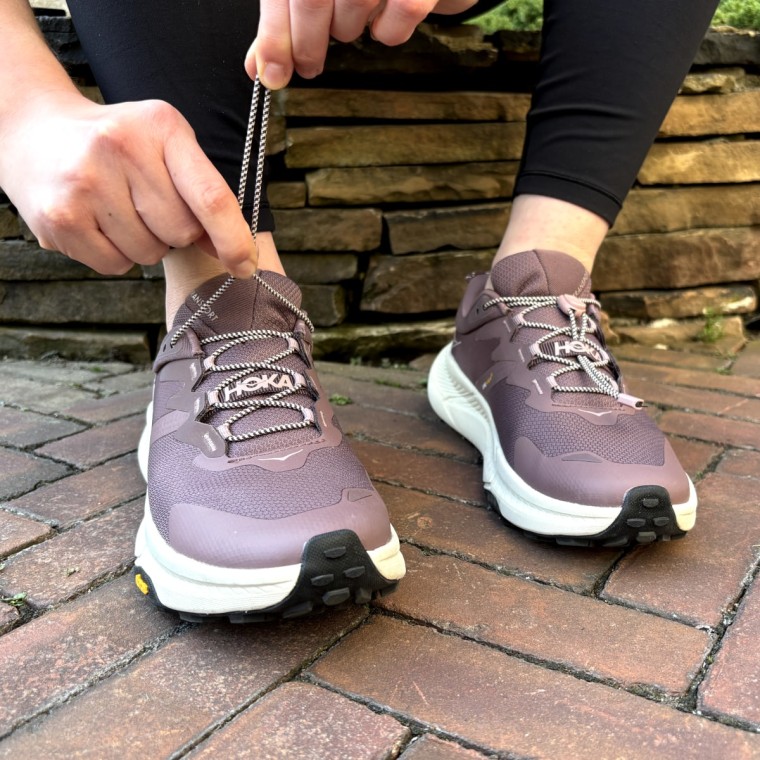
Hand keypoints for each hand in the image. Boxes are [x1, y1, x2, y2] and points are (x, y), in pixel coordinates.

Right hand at [0, 93, 256, 276]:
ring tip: (118, 209)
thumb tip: (237, 255)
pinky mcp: (60, 217)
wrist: (35, 132)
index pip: (211, 197)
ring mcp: (85, 183)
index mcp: (161, 127)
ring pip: (149, 253)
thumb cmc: (118, 146)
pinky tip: (98, 223)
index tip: (246, 266)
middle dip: (175, 231)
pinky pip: (116, 265)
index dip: (234, 240)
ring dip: (143, 243)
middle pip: (181, 232)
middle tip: (146, 203)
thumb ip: (202, 194)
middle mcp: (120, 149)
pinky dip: (116, 254)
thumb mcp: (164, 146)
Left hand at [246, 0, 478, 88]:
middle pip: (312, 0)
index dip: (274, 37)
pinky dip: (388, 31)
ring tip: (349, 24)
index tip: (273, 74)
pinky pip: (402, 13)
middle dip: (306, 44)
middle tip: (309, 66)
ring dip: (347, 29)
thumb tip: (260, 66)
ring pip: (354, 7)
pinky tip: (381, 22)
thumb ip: (284, 20)